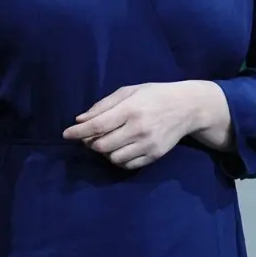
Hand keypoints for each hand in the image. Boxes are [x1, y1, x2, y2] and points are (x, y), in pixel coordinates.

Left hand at [62, 82, 201, 169]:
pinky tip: (121, 149)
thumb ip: (104, 105)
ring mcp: (148, 144)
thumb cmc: (155, 95)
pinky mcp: (155, 155)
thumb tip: (80, 121)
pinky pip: (128, 165)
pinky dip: (119, 159)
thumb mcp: (129, 91)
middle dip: (91, 142)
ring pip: (113, 158)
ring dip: (105, 152)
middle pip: (101, 146)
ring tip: (109, 141)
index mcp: (131, 109)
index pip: (97, 126)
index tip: (66, 134)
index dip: (78, 132)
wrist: (188, 107)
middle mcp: (139, 129)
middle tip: (92, 136)